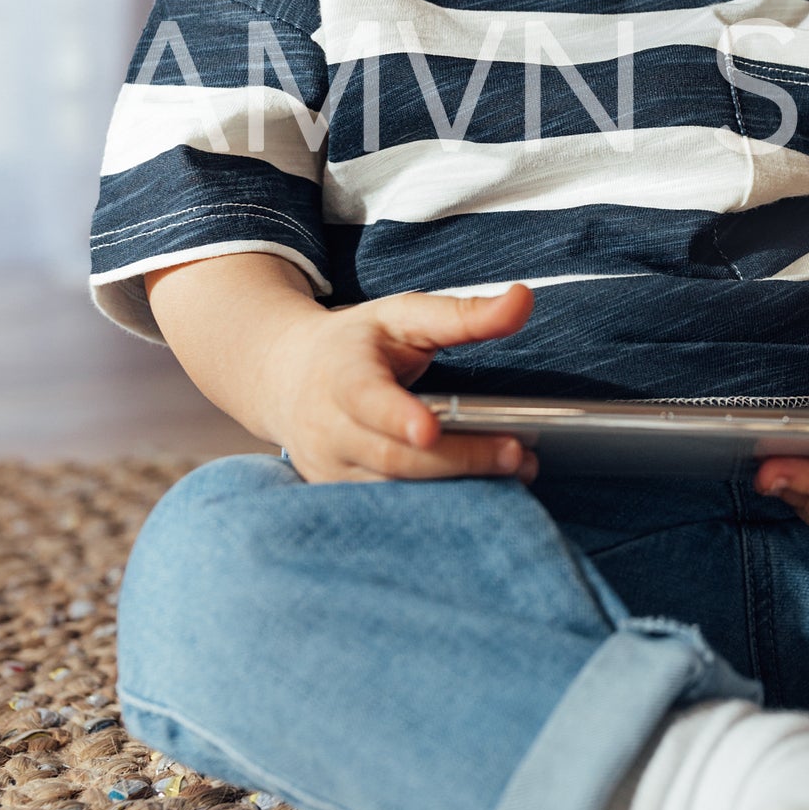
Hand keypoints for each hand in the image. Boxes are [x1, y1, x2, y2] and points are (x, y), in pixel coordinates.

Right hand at [257, 283, 537, 483]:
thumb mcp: (403, 315)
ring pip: (394, 490)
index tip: (429, 429)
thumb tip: (522, 300)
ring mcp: (328, 469)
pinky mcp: (337, 496)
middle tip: (515, 452)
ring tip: (514, 470)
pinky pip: (391, 509)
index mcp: (341, 374)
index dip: (396, 415)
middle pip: (393, 455)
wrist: (286, 377)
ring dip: (457, 487)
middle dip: (458, 458)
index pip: (365, 398)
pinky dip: (438, 506)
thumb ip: (463, 313)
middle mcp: (327, 427)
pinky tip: (484, 493)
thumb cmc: (356, 343)